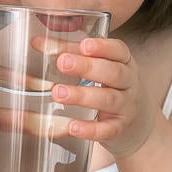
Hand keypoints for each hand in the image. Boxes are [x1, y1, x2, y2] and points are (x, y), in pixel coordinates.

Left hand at [48, 37, 153, 157]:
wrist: (135, 120)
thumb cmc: (108, 84)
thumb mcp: (95, 65)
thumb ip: (68, 52)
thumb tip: (36, 42)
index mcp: (123, 61)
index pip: (118, 50)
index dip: (103, 47)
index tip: (84, 45)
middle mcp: (128, 82)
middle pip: (112, 72)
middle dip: (87, 67)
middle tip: (63, 63)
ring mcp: (126, 106)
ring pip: (108, 99)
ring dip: (82, 96)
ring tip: (58, 93)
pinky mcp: (119, 127)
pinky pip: (107, 129)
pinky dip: (90, 129)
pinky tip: (72, 126)